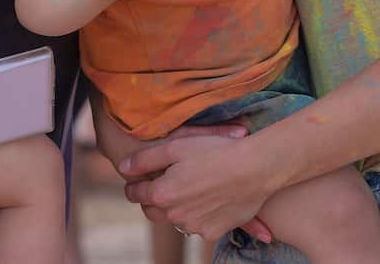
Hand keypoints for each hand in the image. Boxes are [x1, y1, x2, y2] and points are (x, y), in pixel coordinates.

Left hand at [121, 133, 276, 242]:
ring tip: (190, 188)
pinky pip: (198, 225)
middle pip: (152, 211)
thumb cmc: (215, 151)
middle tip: (161, 184)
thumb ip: (145, 159)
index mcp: (162, 194)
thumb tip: (123, 168)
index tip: (137, 180)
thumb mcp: (176, 146)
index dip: (134, 185)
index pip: (136, 194)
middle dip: (152, 199)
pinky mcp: (214, 232)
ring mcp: (195, 227)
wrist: (255, 169)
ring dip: (176, 207)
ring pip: (176, 219)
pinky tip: (209, 197)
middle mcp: (175, 216)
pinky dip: (199, 214)